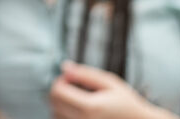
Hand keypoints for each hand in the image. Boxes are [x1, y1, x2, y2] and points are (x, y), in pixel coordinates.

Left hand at [50, 61, 175, 118]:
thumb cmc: (126, 103)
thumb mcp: (110, 83)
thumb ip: (86, 74)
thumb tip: (64, 67)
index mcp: (90, 108)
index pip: (57, 91)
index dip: (61, 80)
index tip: (73, 79)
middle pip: (53, 103)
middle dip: (59, 91)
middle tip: (75, 88)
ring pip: (55, 114)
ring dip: (61, 104)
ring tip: (79, 100)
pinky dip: (64, 115)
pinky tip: (78, 111)